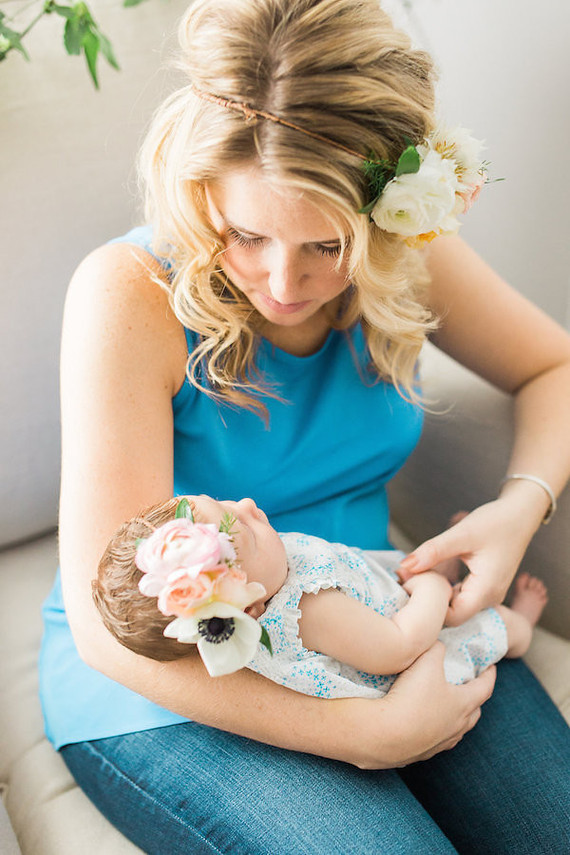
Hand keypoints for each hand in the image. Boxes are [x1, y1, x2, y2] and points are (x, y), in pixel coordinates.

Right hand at [358, 642, 495, 768]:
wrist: (385, 735)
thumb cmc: (411, 698)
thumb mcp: (426, 661)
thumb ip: (436, 647)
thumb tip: (439, 644)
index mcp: (463, 704)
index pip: (485, 688)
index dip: (489, 675)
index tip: (491, 666)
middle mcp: (456, 727)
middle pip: (474, 713)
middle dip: (474, 698)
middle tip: (469, 686)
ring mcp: (440, 743)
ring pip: (456, 730)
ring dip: (455, 717)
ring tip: (445, 705)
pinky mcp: (421, 753)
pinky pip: (435, 740)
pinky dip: (434, 729)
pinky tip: (422, 723)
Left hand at [398, 494, 539, 624]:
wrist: (520, 515)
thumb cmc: (495, 523)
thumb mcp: (461, 534)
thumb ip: (433, 551)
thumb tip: (404, 566)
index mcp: (486, 592)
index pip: (451, 618)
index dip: (428, 605)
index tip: (409, 584)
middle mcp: (489, 600)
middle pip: (451, 615)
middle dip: (428, 600)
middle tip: (405, 578)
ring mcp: (488, 596)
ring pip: (455, 606)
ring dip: (435, 593)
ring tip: (415, 573)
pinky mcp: (484, 588)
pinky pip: (460, 597)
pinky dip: (444, 588)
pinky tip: (430, 572)